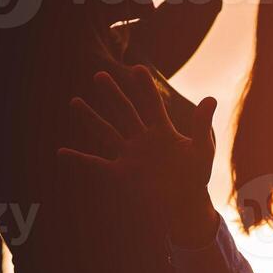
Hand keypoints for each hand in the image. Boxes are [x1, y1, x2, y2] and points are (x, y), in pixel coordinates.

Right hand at [57, 65, 219, 244]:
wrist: (186, 205)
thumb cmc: (196, 177)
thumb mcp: (202, 150)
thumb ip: (202, 125)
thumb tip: (211, 98)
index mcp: (163, 132)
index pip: (152, 104)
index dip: (145, 87)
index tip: (137, 68)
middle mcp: (143, 140)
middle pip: (125, 112)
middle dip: (113, 95)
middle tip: (99, 75)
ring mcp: (130, 155)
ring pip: (107, 132)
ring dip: (91, 118)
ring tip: (75, 101)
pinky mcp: (122, 173)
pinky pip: (97, 165)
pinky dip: (80, 160)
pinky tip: (62, 152)